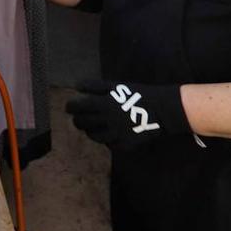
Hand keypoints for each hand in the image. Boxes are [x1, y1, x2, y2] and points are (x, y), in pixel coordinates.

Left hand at [65, 79, 188, 149]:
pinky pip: (109, 145)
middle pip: (82, 123)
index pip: (78, 107)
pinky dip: (105, 139)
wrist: (162, 110)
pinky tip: (106, 133)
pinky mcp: (125, 144)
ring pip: (93, 136)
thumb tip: (76, 86)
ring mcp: (116, 135)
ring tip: (90, 126)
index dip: (70, 107)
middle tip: (78, 116)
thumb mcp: (116, 85)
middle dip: (77, 119)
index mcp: (104, 104)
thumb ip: (95, 86)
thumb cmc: (137, 94)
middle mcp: (107, 121)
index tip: (69, 107)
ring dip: (88, 130)